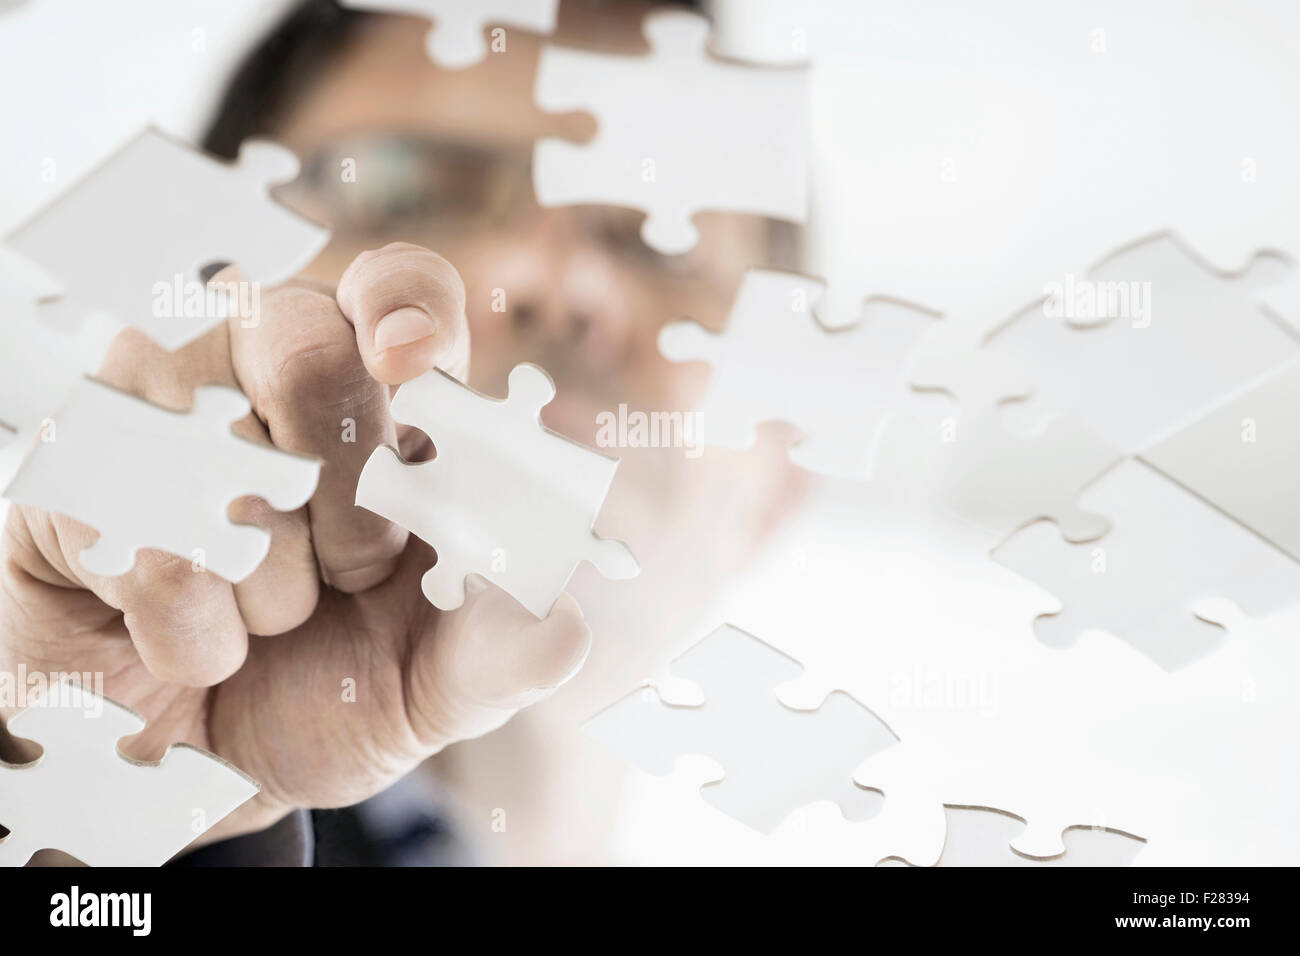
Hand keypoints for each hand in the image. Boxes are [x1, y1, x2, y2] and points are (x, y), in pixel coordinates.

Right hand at [0, 242, 591, 848]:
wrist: (209, 773)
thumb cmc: (335, 695)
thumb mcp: (437, 684)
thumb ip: (505, 648)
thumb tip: (565, 617)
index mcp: (382, 405)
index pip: (400, 293)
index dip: (407, 303)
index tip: (411, 354)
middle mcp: (268, 385)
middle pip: (308, 343)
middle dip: (349, 488)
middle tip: (350, 575)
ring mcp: (160, 423)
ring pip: (218, 437)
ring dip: (265, 571)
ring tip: (268, 623)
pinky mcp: (71, 486)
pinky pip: (133, 522)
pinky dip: (185, 620)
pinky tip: (191, 648)